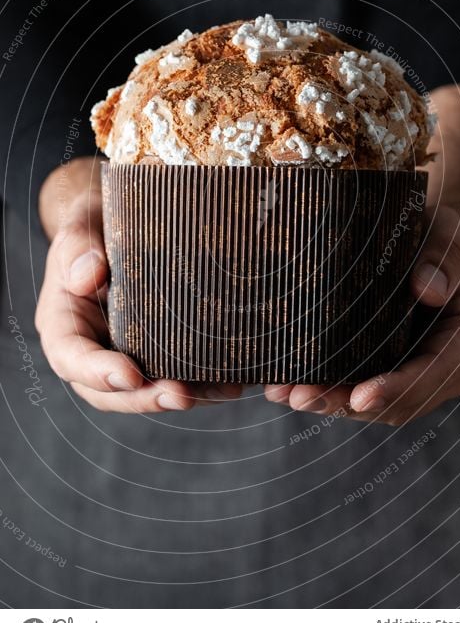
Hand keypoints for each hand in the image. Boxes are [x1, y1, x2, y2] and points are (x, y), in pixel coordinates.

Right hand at [35, 187, 241, 411]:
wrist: (122, 224)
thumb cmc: (96, 224)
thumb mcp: (82, 225)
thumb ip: (78, 248)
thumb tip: (88, 277)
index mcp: (63, 324)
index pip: (71, 357)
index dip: (98, 372)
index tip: (130, 375)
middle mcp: (92, 349)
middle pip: (110, 391)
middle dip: (147, 398)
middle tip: (182, 396)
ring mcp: (124, 356)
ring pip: (147, 392)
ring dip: (182, 396)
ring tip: (220, 391)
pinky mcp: (157, 354)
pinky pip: (176, 376)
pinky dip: (204, 384)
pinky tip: (233, 381)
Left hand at [264, 206, 459, 424]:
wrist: (417, 241)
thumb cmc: (433, 233)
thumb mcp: (444, 230)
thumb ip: (442, 255)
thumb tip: (430, 289)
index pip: (436, 373)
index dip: (399, 389)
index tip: (362, 396)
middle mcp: (447, 368)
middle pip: (400, 401)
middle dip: (349, 403)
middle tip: (303, 397)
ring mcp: (416, 377)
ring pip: (373, 406)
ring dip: (330, 403)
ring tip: (286, 393)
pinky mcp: (386, 375)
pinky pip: (356, 394)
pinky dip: (324, 393)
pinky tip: (286, 388)